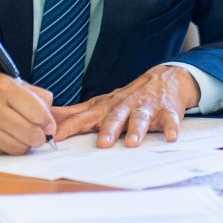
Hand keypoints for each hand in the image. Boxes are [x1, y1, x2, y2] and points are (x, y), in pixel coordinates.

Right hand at [0, 75, 55, 154]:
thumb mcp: (0, 84)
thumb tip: (50, 106)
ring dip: (28, 144)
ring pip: (22, 145)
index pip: (37, 109)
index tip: (49, 124)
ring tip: (24, 137)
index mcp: (3, 87)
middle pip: (33, 131)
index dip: (48, 120)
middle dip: (41, 136)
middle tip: (39, 134)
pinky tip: (8, 140)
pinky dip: (13, 149)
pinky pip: (8, 152)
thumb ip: (29, 92)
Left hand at [52, 65, 199, 147]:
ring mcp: (146, 108)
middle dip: (108, 129)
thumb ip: (77, 113)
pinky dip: (171, 127)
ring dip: (136, 129)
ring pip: (140, 118)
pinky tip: (171, 136)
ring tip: (132, 142)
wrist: (164, 78)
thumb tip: (50, 118)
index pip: (85, 116)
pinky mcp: (167, 111)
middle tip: (102, 144)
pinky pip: (170, 120)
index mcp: (107, 106)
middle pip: (114, 117)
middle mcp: (125, 106)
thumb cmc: (127, 97)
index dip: (71, 125)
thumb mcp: (101, 103)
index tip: (57, 136)